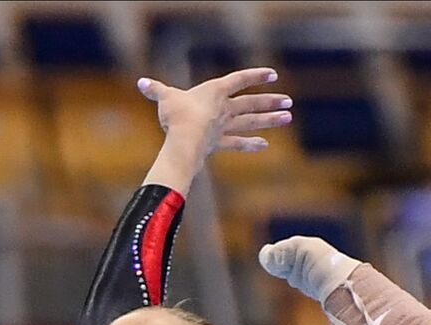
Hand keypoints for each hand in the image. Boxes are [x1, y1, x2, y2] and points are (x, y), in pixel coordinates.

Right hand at [137, 67, 292, 155]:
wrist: (184, 141)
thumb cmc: (176, 115)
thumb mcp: (165, 98)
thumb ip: (156, 90)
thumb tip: (142, 83)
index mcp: (214, 92)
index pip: (239, 80)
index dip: (255, 76)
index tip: (272, 74)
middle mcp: (224, 108)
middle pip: (251, 103)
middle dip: (270, 101)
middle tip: (289, 101)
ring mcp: (223, 127)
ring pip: (251, 122)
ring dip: (269, 120)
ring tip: (288, 118)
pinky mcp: (219, 143)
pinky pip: (237, 143)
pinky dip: (250, 144)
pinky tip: (264, 145)